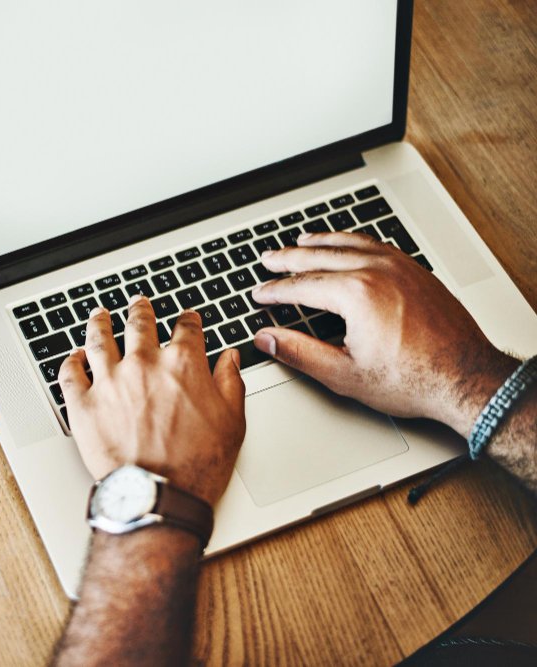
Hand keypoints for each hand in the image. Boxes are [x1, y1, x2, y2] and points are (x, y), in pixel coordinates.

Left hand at [59, 296, 245, 506]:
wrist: (158, 496)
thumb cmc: (197, 467)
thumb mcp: (232, 422)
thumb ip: (229, 383)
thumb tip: (228, 359)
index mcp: (182, 364)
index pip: (186, 328)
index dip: (188, 320)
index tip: (187, 319)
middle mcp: (143, 364)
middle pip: (139, 324)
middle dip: (140, 311)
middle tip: (138, 304)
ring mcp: (109, 382)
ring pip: (99, 339)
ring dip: (99, 323)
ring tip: (100, 316)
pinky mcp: (83, 404)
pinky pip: (70, 373)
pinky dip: (71, 361)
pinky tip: (74, 356)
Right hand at [251, 232, 517, 437]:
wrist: (467, 378)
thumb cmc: (414, 380)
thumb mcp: (344, 374)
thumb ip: (299, 352)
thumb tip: (267, 339)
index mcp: (356, 294)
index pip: (302, 285)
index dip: (275, 291)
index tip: (260, 293)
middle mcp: (377, 271)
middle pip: (320, 256)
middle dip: (289, 258)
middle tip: (269, 259)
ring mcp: (400, 267)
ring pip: (349, 243)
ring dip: (320, 241)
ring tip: (300, 241)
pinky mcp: (416, 270)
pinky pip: (376, 244)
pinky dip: (352, 241)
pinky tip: (346, 244)